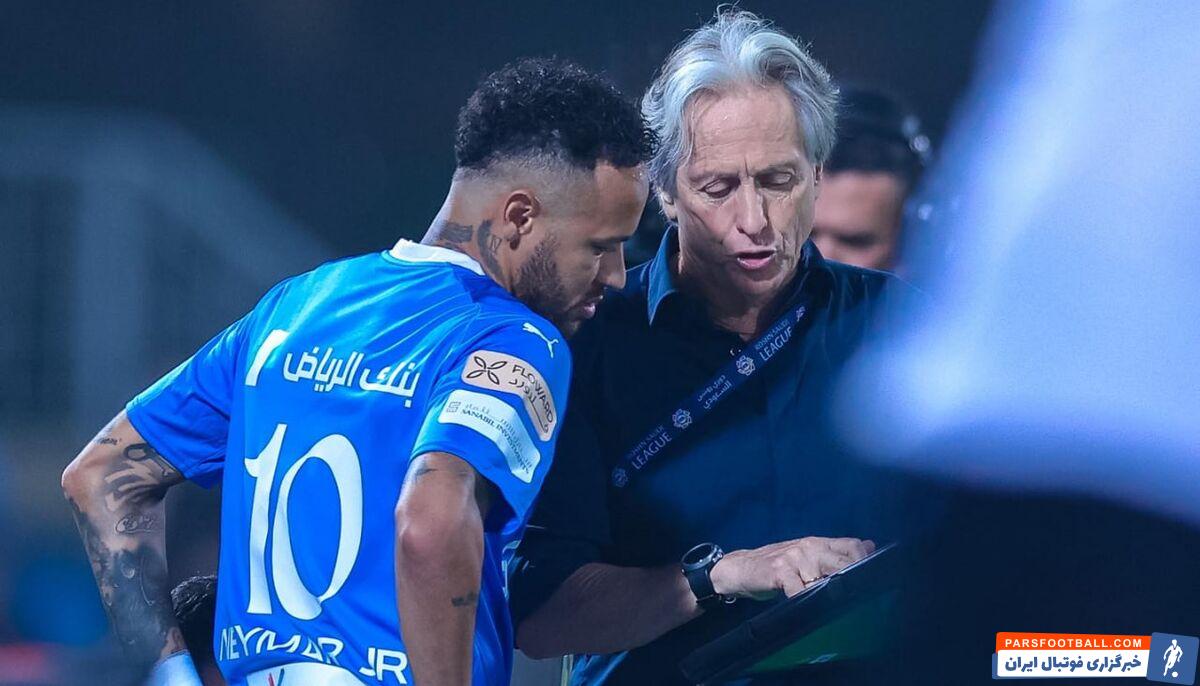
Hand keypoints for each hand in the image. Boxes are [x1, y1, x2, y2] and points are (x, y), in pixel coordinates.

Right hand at [710, 537, 874, 600]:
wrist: (741, 568)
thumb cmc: (778, 566)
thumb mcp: (807, 556)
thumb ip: (835, 553)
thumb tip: (870, 546)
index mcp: (818, 543)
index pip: (851, 545)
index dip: (866, 561)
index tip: (874, 579)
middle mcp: (808, 547)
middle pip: (843, 561)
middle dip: (854, 579)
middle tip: (861, 597)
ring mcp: (794, 558)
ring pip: (823, 578)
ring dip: (830, 593)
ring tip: (833, 605)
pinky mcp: (779, 571)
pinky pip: (799, 590)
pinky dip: (804, 600)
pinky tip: (805, 605)